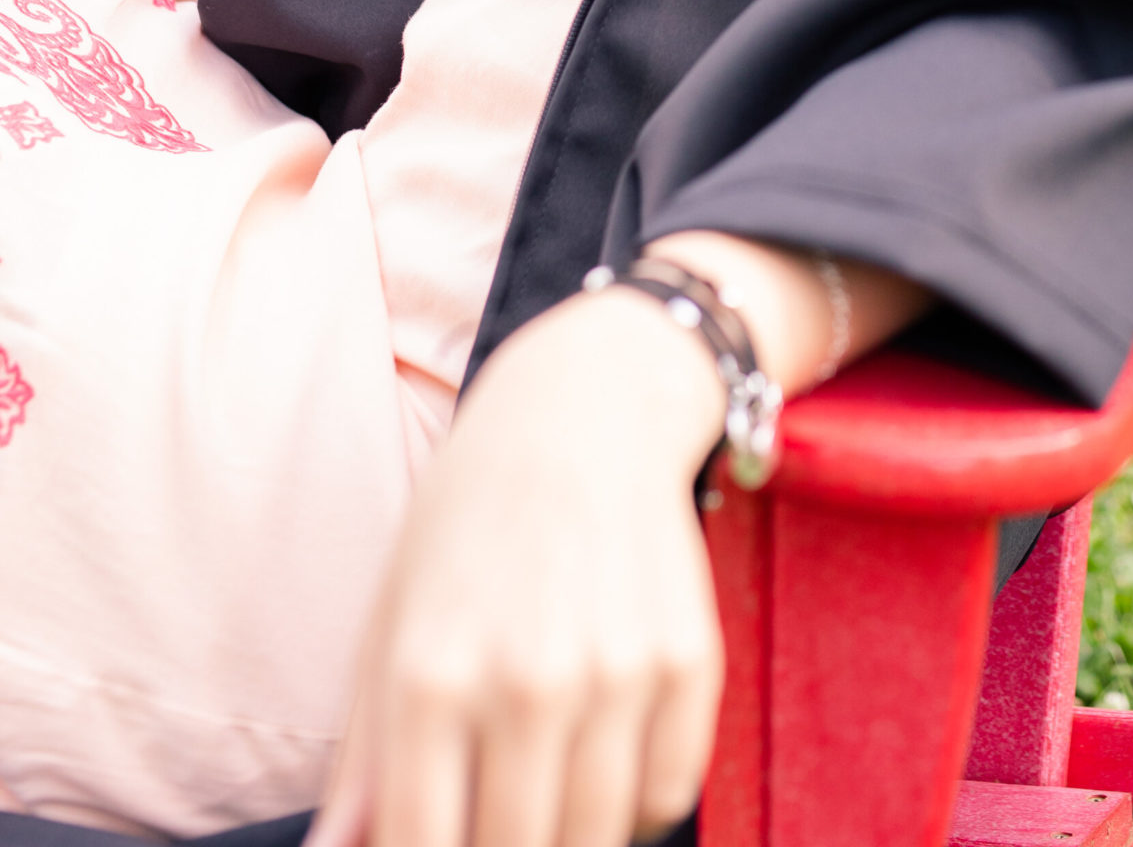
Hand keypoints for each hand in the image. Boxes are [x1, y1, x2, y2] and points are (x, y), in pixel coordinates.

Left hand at [310, 285, 725, 846]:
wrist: (584, 408)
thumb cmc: (470, 519)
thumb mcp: (391, 620)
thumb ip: (364, 761)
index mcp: (431, 676)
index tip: (439, 835)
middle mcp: (526, 680)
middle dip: (499, 846)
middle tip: (495, 803)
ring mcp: (616, 672)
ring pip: (597, 837)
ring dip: (571, 828)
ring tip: (547, 775)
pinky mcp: (688, 659)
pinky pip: (667, 790)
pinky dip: (638, 794)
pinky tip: (607, 743)